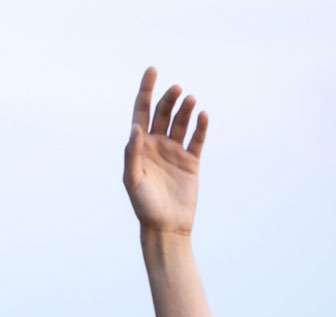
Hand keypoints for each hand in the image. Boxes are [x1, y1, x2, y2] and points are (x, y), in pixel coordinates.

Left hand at [123, 66, 207, 236]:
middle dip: (169, 99)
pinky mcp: (191, 161)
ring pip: (181, 122)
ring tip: (191, 100)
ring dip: (185, 109)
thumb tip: (136, 129)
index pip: (142, 112)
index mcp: (140, 146)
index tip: (152, 70)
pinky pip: (197, 138)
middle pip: (163, 113)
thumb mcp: (132, 180)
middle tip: (177, 90)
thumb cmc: (144, 206)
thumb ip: (132, 154)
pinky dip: (200, 126)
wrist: (166, 227)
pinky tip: (203, 115)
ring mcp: (174, 152)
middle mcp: (157, 145)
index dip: (146, 90)